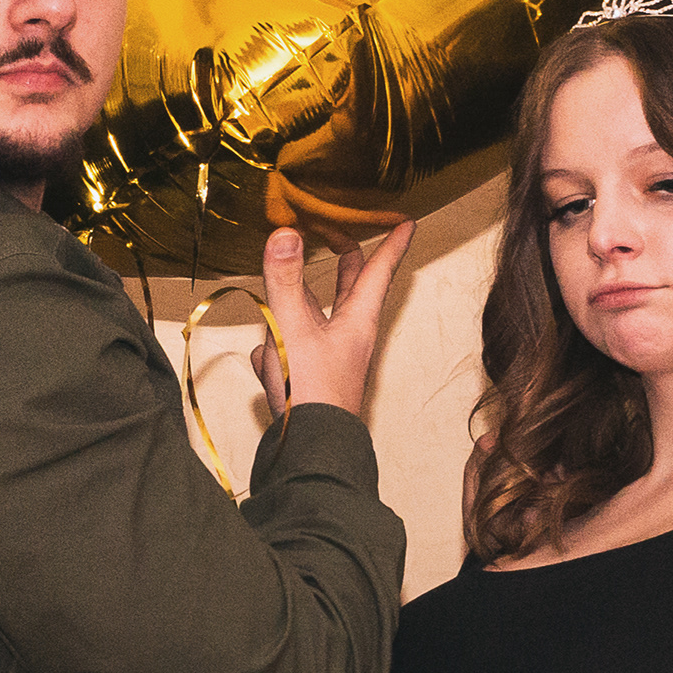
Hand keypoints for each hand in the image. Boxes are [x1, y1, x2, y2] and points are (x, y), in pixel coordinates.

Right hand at [250, 222, 414, 423]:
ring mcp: (327, 357)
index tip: (406, 221)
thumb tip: (285, 234)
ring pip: (311, 316)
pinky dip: (275, 350)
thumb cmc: (312, 396)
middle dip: (347, 260)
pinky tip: (266, 361)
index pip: (378, 271)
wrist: (307, 450)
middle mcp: (347, 336)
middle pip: (350, 288)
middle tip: (344, 236)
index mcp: (358, 321)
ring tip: (278, 294)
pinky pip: (288, 349)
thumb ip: (284, 283)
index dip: (391, 243)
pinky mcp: (306, 376)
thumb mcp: (294, 331)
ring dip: (293, 305)